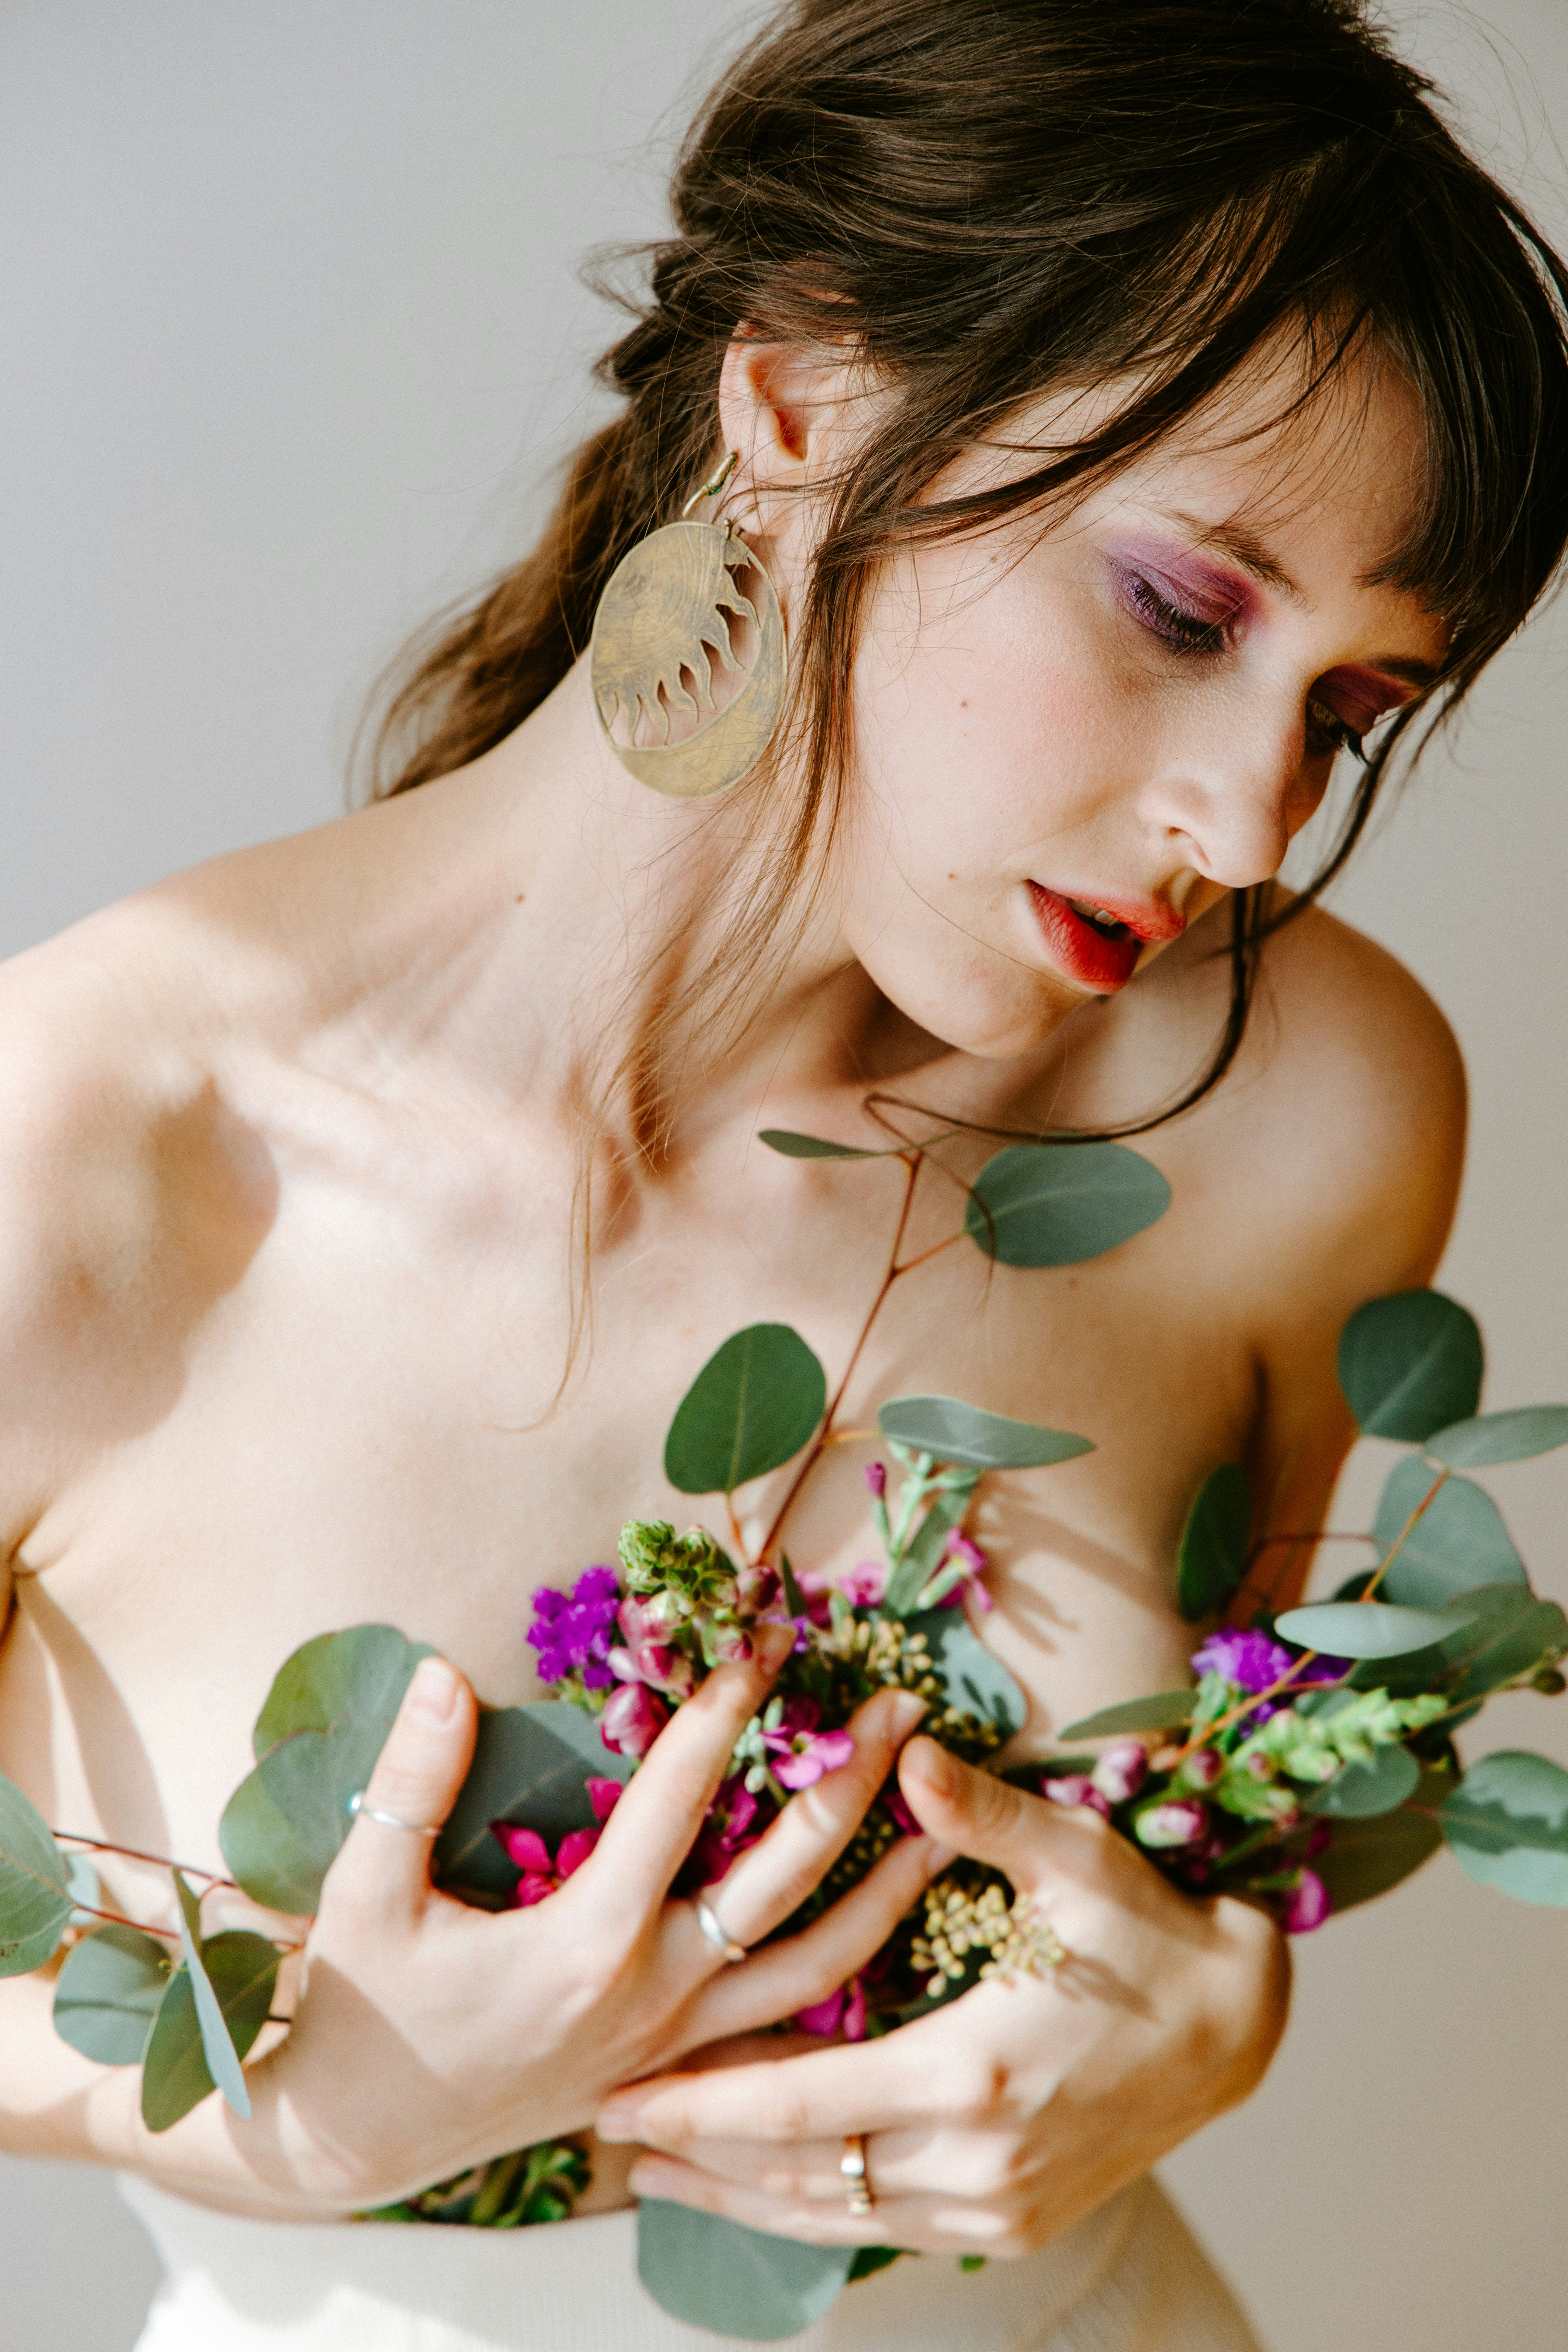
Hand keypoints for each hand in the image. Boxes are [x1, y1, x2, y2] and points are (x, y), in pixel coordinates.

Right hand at [245, 1643, 941, 2211]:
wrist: (355, 2139)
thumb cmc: (361, 2010)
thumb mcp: (364, 1894)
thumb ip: (409, 1783)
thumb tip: (442, 1673)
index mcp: (586, 1938)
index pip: (679, 1800)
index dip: (723, 1709)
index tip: (768, 1638)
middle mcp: (651, 1991)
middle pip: (782, 1878)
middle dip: (848, 1785)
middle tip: (904, 1710)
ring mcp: (674, 2041)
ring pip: (814, 1966)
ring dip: (885, 1893)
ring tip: (948, 1830)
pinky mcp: (676, 2072)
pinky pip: (788, 2033)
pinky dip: (849, 1986)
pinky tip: (890, 1947)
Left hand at [596, 1734, 1289, 2256]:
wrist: (1236, 2027)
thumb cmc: (1147, 1930)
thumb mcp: (1074, 1858)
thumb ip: (984, 1813)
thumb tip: (909, 1752)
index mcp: (969, 2073)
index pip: (798, 2102)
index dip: (700, 2101)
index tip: (620, 2094)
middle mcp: (976, 2158)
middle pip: (798, 2173)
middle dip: (695, 2156)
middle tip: (606, 2133)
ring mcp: (996, 2203)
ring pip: (835, 2215)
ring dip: (743, 2197)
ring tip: (660, 2174)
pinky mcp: (1014, 2220)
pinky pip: (887, 2228)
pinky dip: (816, 2212)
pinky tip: (767, 2194)